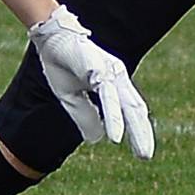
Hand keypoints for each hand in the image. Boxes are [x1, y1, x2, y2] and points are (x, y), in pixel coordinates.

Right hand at [28, 6, 153, 157]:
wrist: (49, 37)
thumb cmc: (62, 64)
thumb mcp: (72, 98)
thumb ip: (86, 117)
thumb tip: (98, 139)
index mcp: (112, 84)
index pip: (130, 110)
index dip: (137, 130)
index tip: (141, 152)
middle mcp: (116, 77)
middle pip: (135, 109)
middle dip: (142, 134)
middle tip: (145, 157)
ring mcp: (109, 72)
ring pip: (127, 104)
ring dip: (135, 130)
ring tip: (142, 152)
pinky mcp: (98, 68)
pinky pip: (108, 96)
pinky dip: (114, 117)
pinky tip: (116, 135)